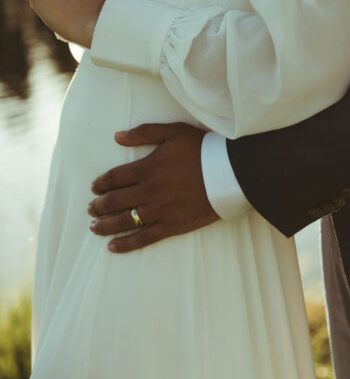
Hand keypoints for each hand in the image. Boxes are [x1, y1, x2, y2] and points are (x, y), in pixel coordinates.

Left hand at [88, 123, 219, 252]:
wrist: (229, 172)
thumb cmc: (202, 148)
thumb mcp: (174, 132)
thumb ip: (144, 132)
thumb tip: (117, 137)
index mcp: (147, 168)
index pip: (114, 177)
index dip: (101, 183)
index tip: (94, 187)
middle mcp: (149, 191)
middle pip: (115, 201)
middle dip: (99, 205)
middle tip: (91, 208)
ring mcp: (159, 211)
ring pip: (124, 221)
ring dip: (106, 225)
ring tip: (95, 227)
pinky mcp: (172, 226)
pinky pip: (144, 238)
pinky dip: (126, 244)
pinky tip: (113, 247)